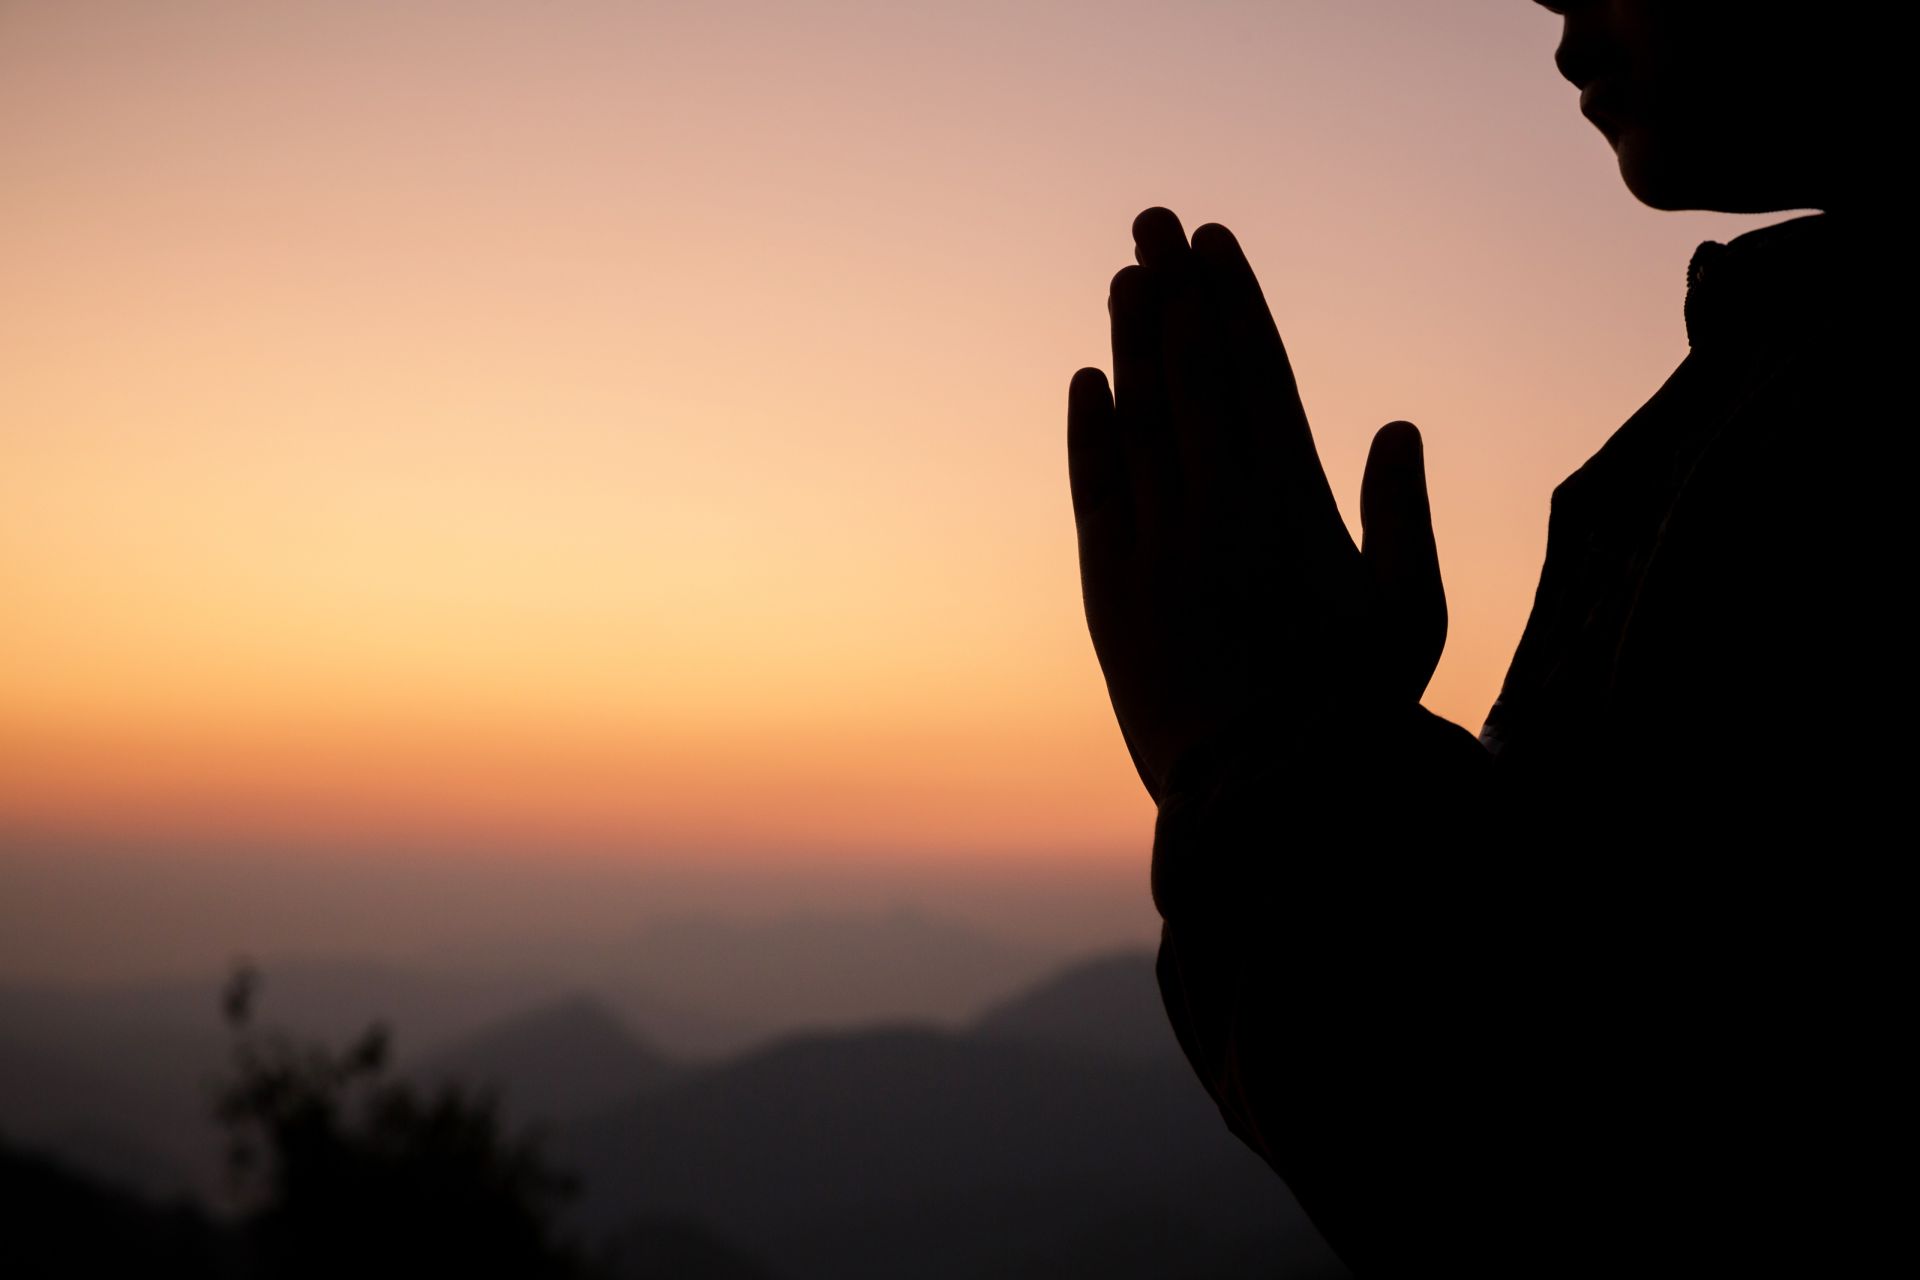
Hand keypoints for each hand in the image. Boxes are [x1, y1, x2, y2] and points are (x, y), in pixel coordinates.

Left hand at [1068, 208, 1445, 803]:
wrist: (1267, 801)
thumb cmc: (1353, 714)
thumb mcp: (1409, 616)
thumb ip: (1405, 515)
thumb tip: (1396, 422)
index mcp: (1297, 507)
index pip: (1259, 376)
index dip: (1234, 304)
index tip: (1215, 246)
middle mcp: (1222, 512)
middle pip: (1194, 378)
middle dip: (1175, 294)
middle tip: (1153, 222)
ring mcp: (1161, 550)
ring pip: (1141, 422)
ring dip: (1132, 344)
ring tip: (1124, 279)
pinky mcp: (1112, 595)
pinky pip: (1096, 494)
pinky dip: (1090, 434)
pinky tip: (1087, 381)